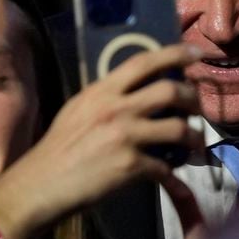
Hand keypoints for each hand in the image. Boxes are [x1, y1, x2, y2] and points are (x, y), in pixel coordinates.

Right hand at [0, 44, 204, 237]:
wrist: (40, 185)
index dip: (174, 54)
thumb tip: (137, 91)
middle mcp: (115, 108)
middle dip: (193, 100)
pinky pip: (166, 167)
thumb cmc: (59, 147)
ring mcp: (125, 137)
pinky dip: (176, 176)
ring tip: (196, 145)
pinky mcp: (130, 167)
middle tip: (198, 109)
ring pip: (178, 129)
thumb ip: (108, 97)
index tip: (196, 53)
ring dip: (194, 138)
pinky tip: (177, 181)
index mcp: (102, 91)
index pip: (144, 62)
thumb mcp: (79, 109)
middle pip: (170, 91)